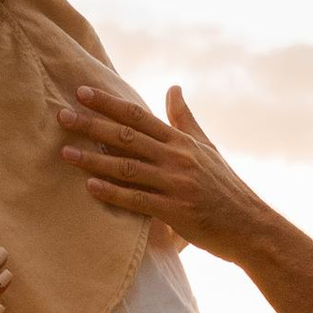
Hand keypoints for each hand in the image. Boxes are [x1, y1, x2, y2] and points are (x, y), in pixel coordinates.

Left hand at [60, 82, 276, 254]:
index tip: (82, 92)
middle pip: (127, 136)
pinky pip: (138, 200)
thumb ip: (185, 119)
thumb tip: (173, 87)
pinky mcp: (176, 211)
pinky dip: (113, 192)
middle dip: (92, 125)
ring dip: (94, 159)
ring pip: (128, 167)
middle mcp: (177, 158)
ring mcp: (176, 184)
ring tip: (65, 153)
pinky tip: (90, 187)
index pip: (138, 116)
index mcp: (181, 141)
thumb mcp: (207, 147)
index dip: (108, 103)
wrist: (250, 225)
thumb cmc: (225, 187)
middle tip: (62, 116)